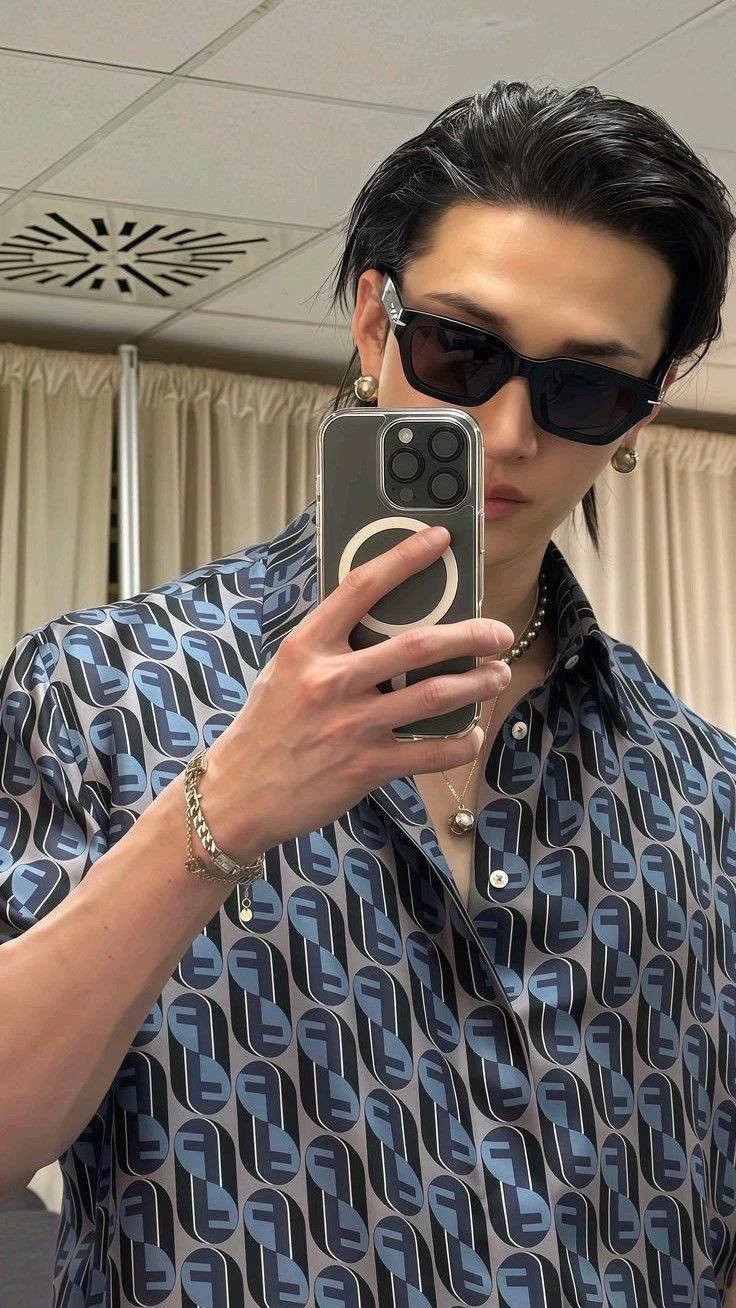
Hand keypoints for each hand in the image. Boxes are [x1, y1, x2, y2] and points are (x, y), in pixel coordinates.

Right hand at [202, 526, 512, 858]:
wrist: (237, 794)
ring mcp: (351, 726)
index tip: (440, 540)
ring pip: (434, 696)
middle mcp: (331, 681)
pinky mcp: (366, 767)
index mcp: (307, 647)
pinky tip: (471, 734)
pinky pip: (430, 752)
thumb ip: (329, 647)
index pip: (362, 588)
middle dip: (471, 635)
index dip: (405, 558)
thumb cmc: (265, 728)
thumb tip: (384, 623)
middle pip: (417, 646)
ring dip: (478, 684)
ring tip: (498, 675)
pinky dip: (460, 742)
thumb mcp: (285, 671)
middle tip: (498, 632)